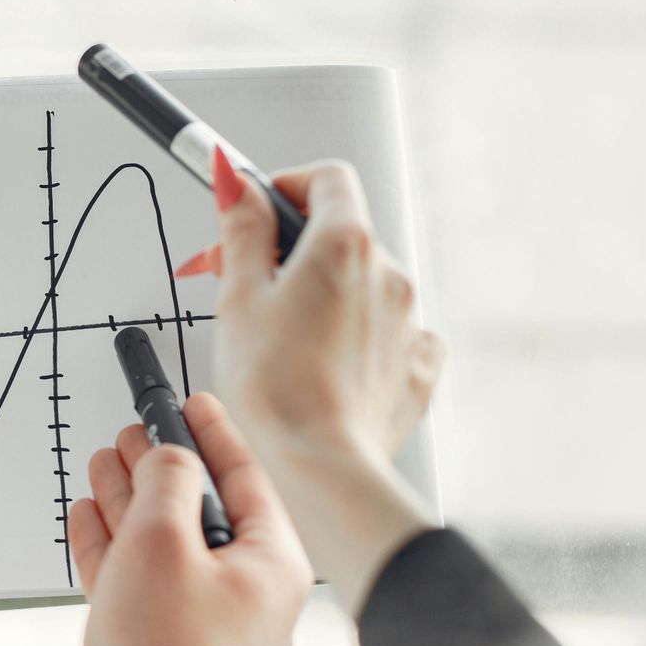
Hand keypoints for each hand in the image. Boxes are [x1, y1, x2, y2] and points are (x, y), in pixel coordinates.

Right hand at [68, 394, 312, 645]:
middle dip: (159, 470)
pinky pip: (147, 590)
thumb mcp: (162, 542)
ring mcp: (212, 633)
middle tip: (129, 436)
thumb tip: (171, 456)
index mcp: (273, 566)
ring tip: (101, 469)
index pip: (245, 478)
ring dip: (131, 507)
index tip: (190, 401)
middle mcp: (251, 599)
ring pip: (168, 551)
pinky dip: (117, 554)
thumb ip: (167, 483)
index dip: (212, 433)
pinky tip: (91, 525)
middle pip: (202, 513)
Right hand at [192, 153, 444, 612]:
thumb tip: (233, 177)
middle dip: (287, 251)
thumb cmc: (278, 391)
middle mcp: (387, 275)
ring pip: (358, 287)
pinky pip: (386, 334)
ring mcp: (407, 322)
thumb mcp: (238, 296)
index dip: (283, 187)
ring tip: (277, 339)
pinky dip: (355, 339)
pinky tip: (323, 364)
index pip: (325, 179)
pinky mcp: (413, 367)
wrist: (321, 467)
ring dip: (319, 297)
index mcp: (345, 244)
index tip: (250, 211)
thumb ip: (240, 228)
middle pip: (338, 235)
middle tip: (238, 284)